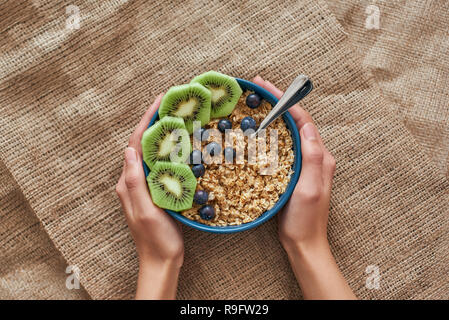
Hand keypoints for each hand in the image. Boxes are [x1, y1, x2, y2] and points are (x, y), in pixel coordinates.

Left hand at [115, 95, 183, 298]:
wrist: (162, 260)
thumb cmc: (155, 239)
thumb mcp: (145, 211)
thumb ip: (135, 182)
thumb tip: (129, 150)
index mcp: (128, 183)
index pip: (135, 144)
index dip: (146, 121)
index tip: (159, 101)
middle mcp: (134, 181)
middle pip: (142, 144)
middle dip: (153, 121)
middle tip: (170, 103)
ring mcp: (146, 186)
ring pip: (152, 152)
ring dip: (162, 133)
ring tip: (176, 116)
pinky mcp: (157, 191)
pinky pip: (162, 164)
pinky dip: (170, 149)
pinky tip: (181, 144)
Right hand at [252, 76, 334, 249]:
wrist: (303, 243)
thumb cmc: (306, 219)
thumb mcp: (310, 189)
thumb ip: (312, 158)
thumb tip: (308, 127)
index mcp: (319, 157)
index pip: (302, 121)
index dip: (285, 101)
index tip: (266, 88)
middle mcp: (313, 156)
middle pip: (295, 122)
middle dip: (278, 102)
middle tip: (257, 88)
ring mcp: (302, 164)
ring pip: (288, 132)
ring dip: (273, 115)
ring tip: (255, 103)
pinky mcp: (292, 172)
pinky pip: (281, 146)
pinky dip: (270, 134)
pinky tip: (257, 132)